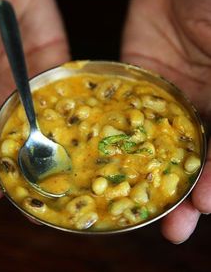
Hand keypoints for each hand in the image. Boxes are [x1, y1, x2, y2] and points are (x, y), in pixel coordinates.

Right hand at [0, 0, 69, 200]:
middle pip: (12, 138)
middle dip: (23, 168)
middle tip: (37, 198)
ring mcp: (27, 78)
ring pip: (41, 119)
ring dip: (52, 148)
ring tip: (65, 176)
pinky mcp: (52, 59)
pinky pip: (63, 88)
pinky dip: (72, 111)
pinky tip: (81, 136)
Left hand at [121, 0, 210, 242]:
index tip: (206, 206)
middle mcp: (203, 107)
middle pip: (193, 160)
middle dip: (184, 194)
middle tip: (174, 229)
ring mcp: (168, 97)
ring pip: (158, 144)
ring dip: (150, 177)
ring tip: (142, 211)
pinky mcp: (137, 81)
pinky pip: (126, 114)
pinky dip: (119, 138)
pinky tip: (109, 162)